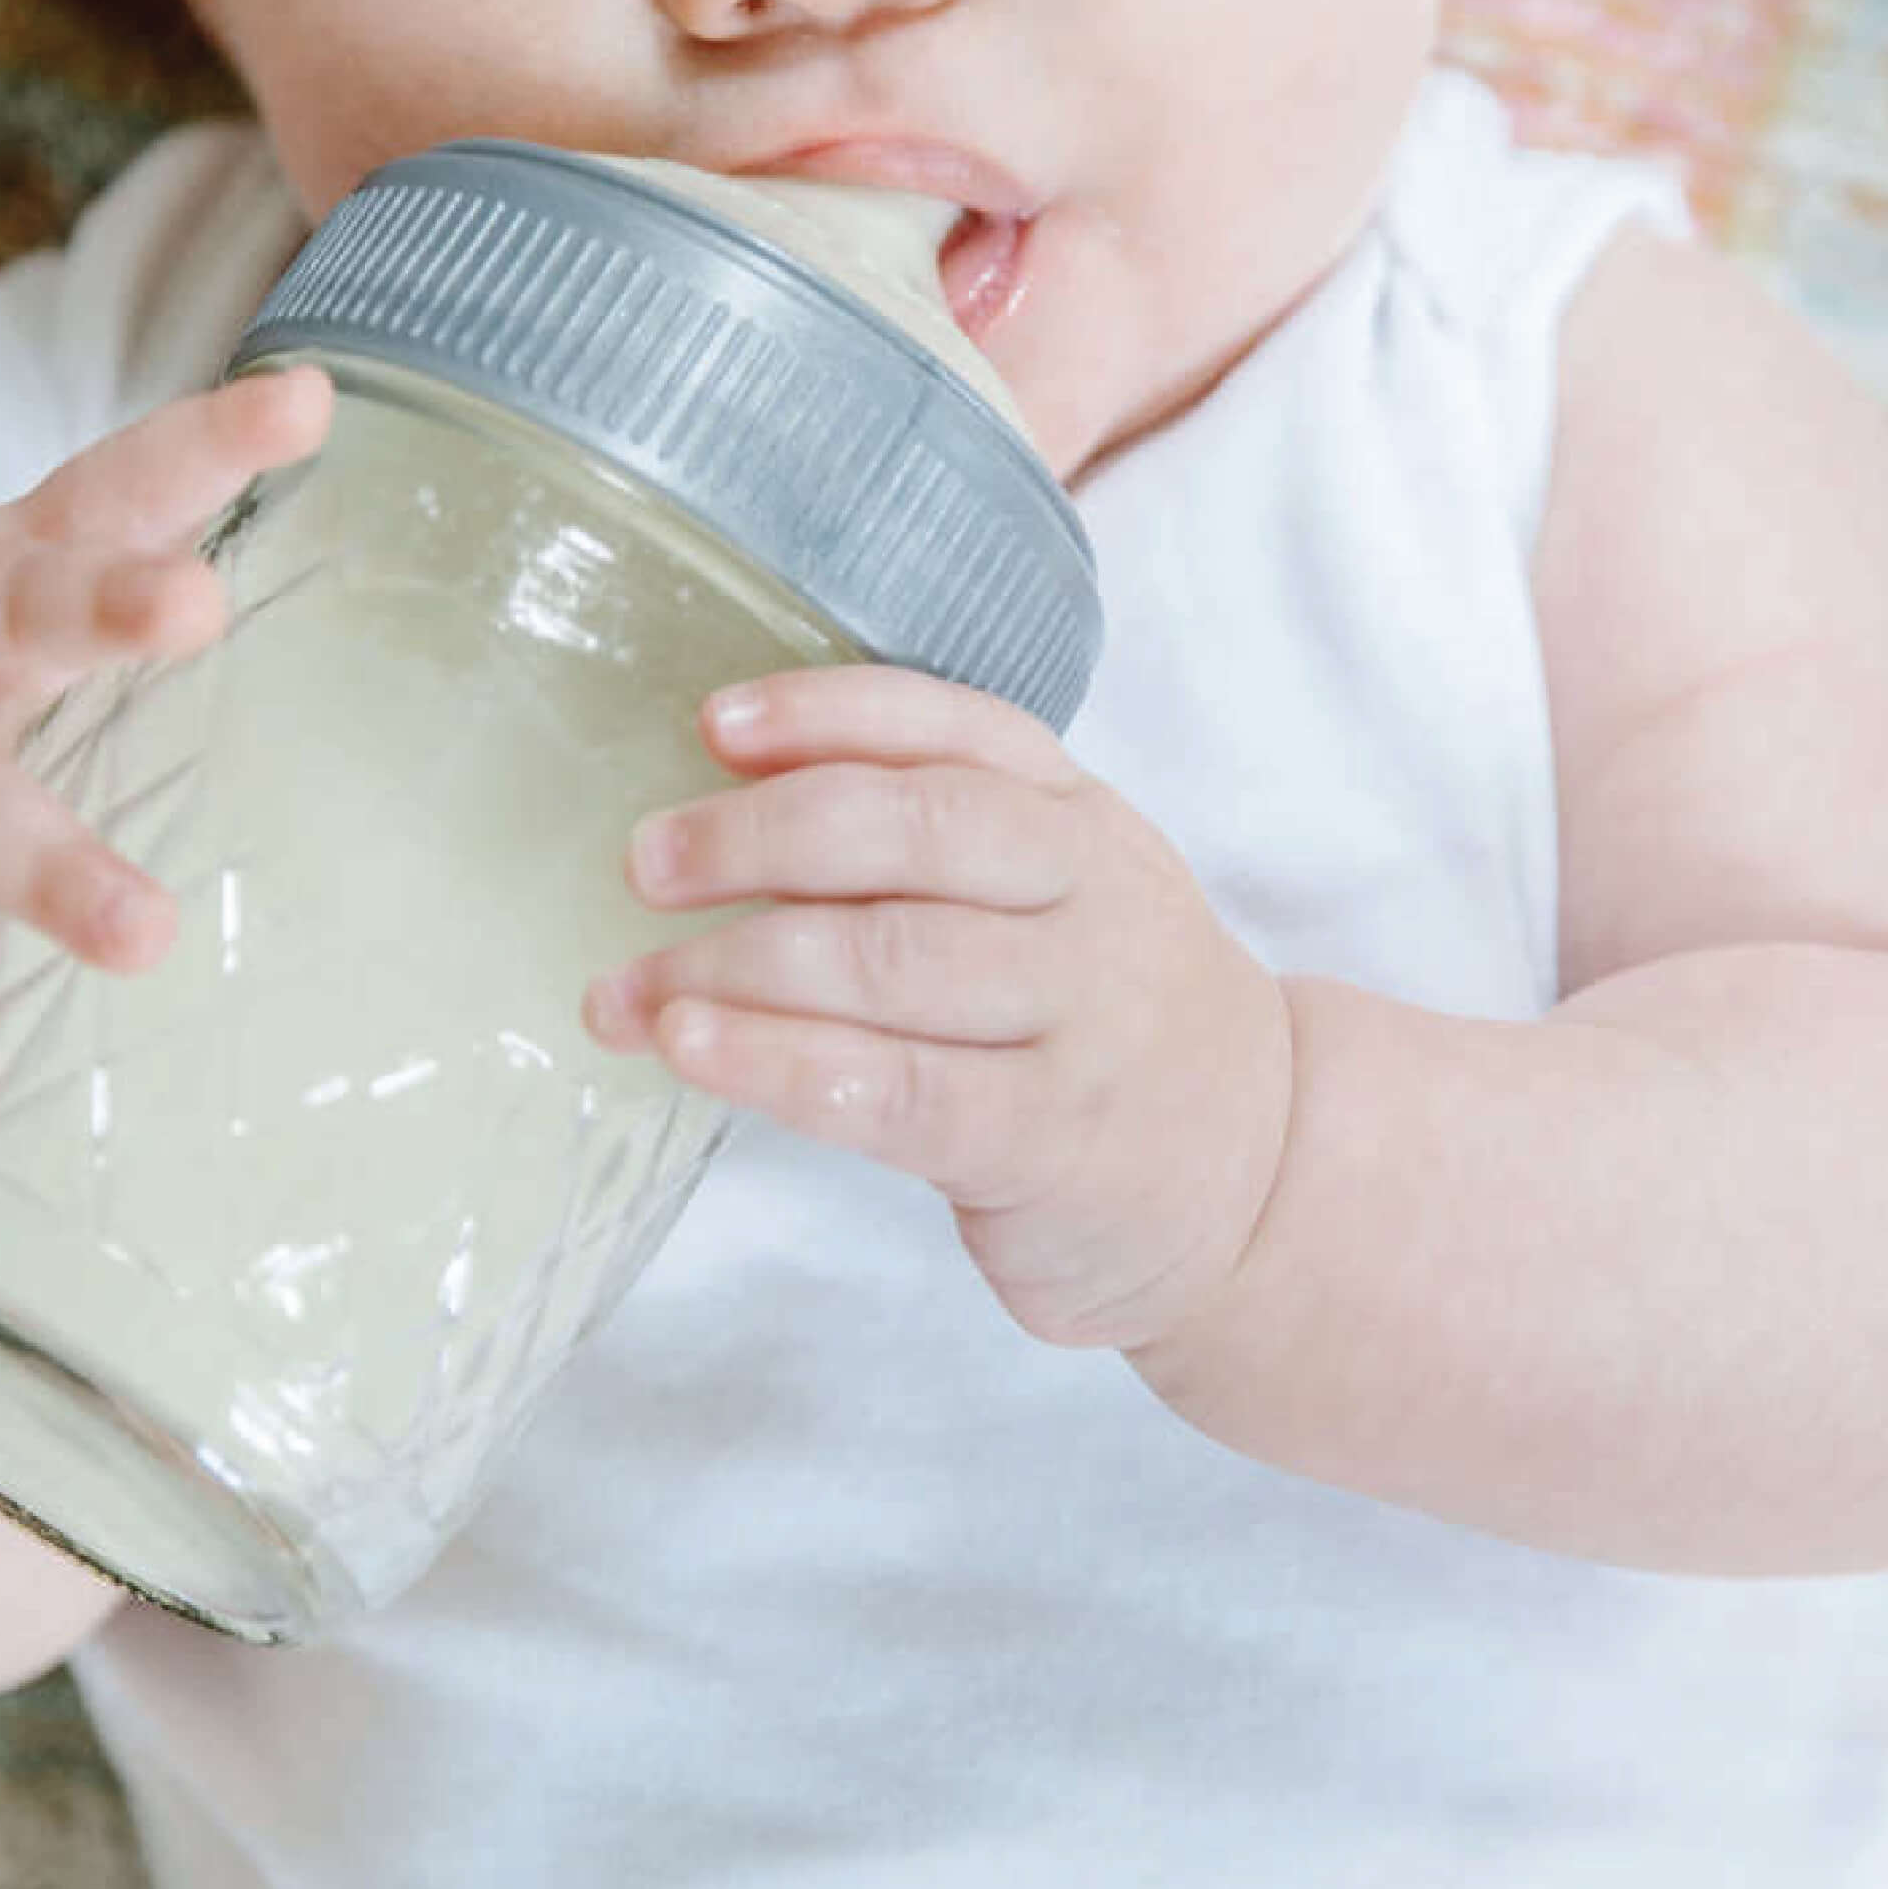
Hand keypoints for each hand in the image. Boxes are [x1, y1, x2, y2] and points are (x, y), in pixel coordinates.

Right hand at [0, 366, 334, 1076]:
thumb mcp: (27, 641)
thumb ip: (144, 608)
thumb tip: (371, 628)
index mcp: (6, 571)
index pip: (115, 489)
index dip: (205, 442)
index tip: (306, 400)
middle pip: (16, 606)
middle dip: (101, 601)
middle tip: (197, 606)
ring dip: (39, 860)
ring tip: (143, 935)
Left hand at [582, 667, 1295, 1355]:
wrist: (1256, 1174)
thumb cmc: (1104, 1017)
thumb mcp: (1061, 893)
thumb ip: (934, 840)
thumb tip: (724, 797)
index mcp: (1081, 814)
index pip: (954, 729)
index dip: (827, 714)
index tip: (712, 724)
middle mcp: (1091, 899)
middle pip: (914, 832)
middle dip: (759, 837)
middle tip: (646, 862)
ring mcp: (1080, 1020)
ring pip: (890, 961)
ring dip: (736, 965)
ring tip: (631, 987)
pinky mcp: (1050, 1138)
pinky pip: (896, 1090)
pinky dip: (779, 1065)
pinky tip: (694, 1050)